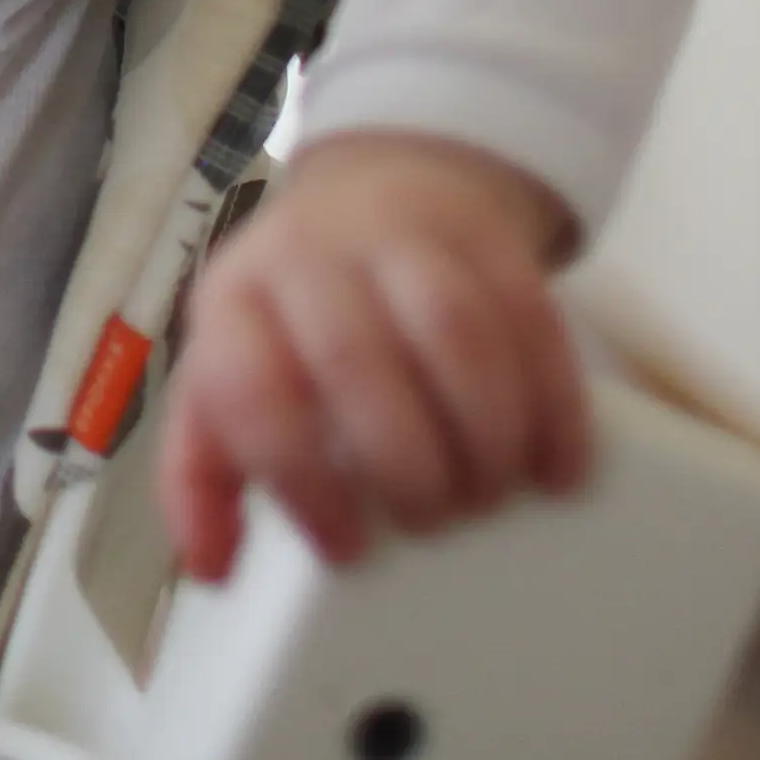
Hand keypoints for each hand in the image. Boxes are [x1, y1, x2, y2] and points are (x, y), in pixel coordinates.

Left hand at [154, 132, 589, 581]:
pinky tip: (554, 468)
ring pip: (454, 328)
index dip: (301, 481)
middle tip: (430, 521)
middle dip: (403, 463)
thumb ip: (205, 475)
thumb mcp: (224, 378)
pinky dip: (552, 405)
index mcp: (235, 302)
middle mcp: (311, 256)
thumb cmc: (292, 317)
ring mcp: (404, 234)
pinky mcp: (489, 238)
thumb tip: (210, 567)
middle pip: (355, 357)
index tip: (348, 547)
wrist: (376, 192)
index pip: (252, 388)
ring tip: (489, 496)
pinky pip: (531, 318)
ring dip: (484, 433)